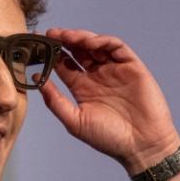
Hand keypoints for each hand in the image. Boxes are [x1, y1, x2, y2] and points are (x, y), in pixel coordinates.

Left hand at [39, 28, 179, 173]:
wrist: (142, 145)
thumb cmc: (109, 138)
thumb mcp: (75, 121)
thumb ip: (55, 100)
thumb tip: (36, 78)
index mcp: (82, 88)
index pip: (63, 64)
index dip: (51, 54)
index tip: (37, 45)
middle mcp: (97, 76)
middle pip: (77, 51)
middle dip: (63, 40)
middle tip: (50, 35)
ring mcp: (115, 70)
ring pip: (95, 45)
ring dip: (80, 37)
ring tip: (67, 36)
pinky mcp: (132, 67)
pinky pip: (117, 47)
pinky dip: (103, 41)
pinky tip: (90, 43)